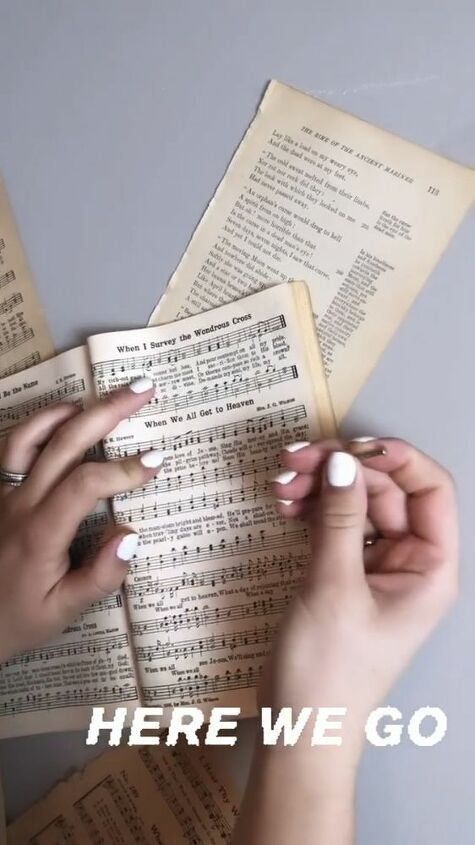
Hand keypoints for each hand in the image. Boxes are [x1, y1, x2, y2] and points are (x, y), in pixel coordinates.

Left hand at [0, 378, 163, 661]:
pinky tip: (60, 418)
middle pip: (64, 443)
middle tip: (143, 389)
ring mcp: (2, 492)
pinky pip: (11, 447)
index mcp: (40, 532)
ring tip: (101, 399)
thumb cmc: (18, 619)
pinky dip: (37, 424)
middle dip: (107, 412)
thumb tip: (131, 535)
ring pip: (30, 436)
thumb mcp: (63, 612)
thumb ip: (100, 577)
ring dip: (69, 411)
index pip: (86, 484)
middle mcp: (20, 502)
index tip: (157, 460)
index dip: (123, 469)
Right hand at [233, 438, 457, 844]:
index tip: (349, 446)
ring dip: (319, 485)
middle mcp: (408, 560)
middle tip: (293, 460)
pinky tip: (284, 504)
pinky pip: (333, 523)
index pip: (430, 490)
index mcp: (429, 568)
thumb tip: (342, 458)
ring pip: (354, 502)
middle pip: (384, 489)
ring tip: (280, 483)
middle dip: (341, 469)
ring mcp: (374, 565)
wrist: (297, 728)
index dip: (395, 459)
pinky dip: (309, 509)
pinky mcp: (343, 570)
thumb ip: (340, 518)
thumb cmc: (328, 670)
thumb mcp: (334, 587)